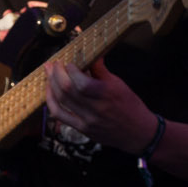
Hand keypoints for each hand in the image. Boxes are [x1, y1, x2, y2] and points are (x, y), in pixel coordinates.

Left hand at [42, 58, 156, 153]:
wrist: (138, 132)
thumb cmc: (130, 106)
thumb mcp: (119, 84)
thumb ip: (101, 70)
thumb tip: (90, 54)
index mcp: (107, 94)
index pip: (81, 82)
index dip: (70, 70)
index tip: (69, 62)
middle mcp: (96, 108)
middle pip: (67, 90)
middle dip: (56, 74)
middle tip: (53, 64)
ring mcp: (88, 121)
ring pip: (61, 101)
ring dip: (51, 84)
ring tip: (49, 73)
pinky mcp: (82, 129)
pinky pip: (60, 115)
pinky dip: (51, 101)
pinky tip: (50, 92)